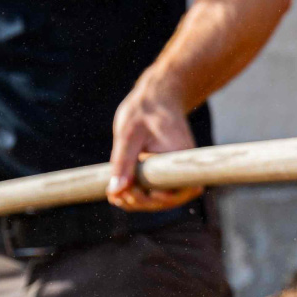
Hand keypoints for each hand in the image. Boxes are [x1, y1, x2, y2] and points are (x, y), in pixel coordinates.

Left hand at [108, 83, 204, 211]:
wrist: (158, 95)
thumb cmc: (144, 109)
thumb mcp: (128, 134)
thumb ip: (123, 163)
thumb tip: (115, 191)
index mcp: (179, 157)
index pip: (178, 192)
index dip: (157, 200)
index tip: (132, 192)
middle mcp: (181, 166)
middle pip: (168, 199)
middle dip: (141, 202)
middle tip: (115, 194)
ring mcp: (174, 169)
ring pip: (161, 198)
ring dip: (138, 201)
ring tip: (114, 194)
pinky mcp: (166, 169)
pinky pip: (156, 189)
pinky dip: (139, 193)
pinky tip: (119, 190)